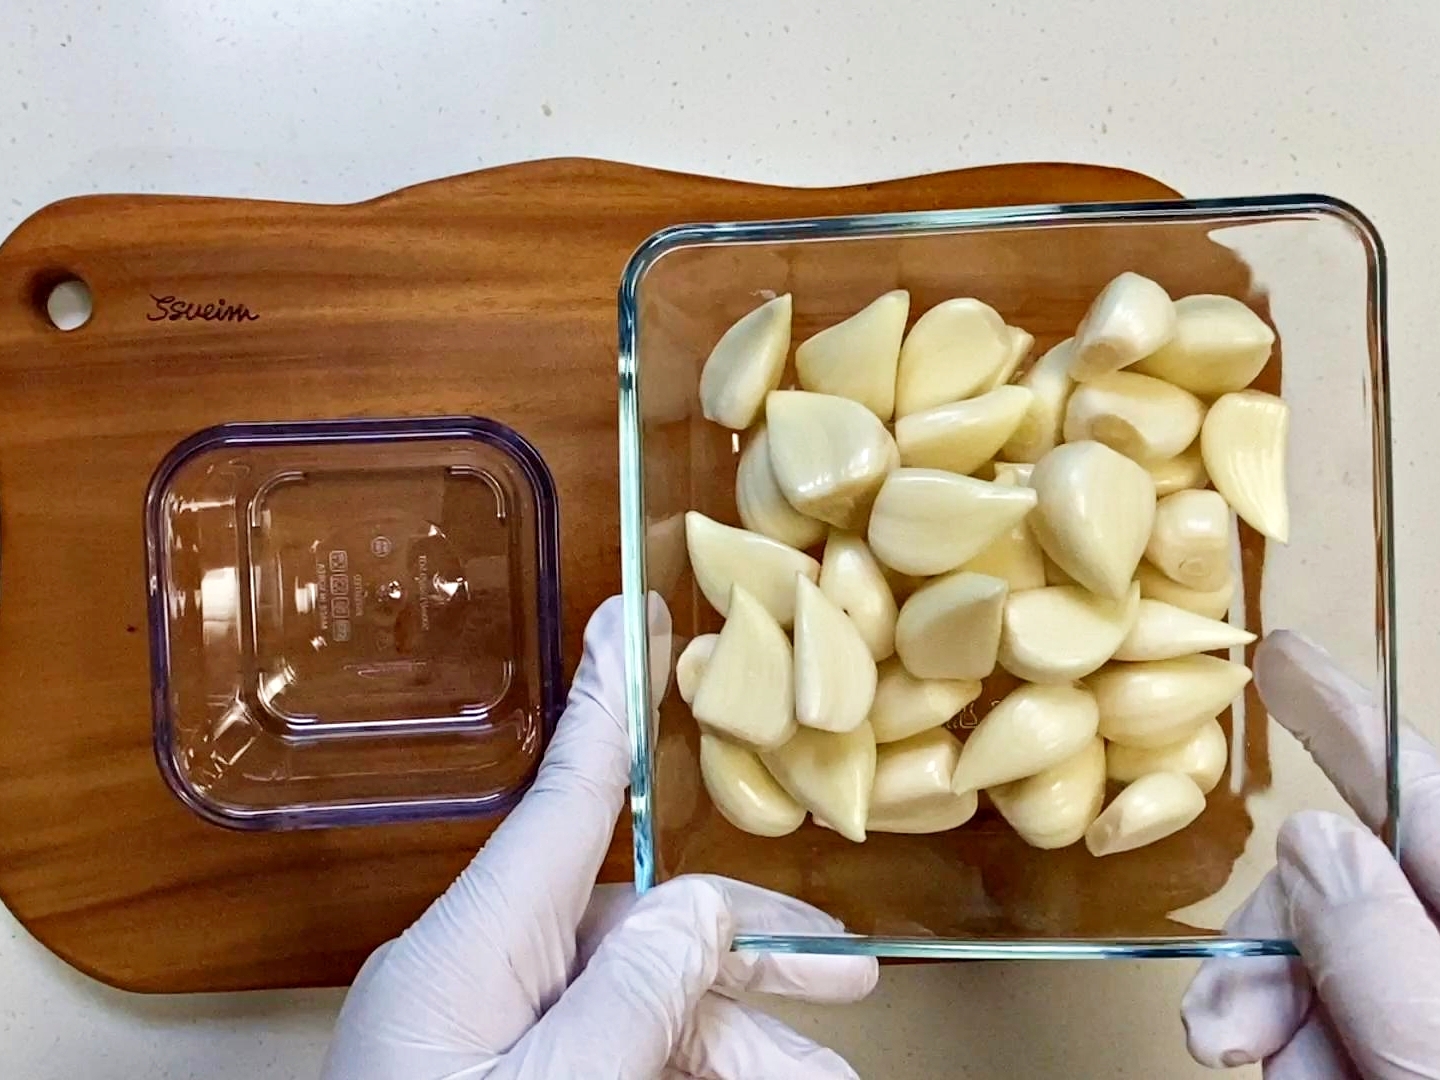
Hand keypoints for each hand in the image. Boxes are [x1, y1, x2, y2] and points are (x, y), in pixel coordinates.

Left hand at [322, 596, 877, 1079]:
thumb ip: (630, 1001)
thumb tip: (705, 910)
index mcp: (464, 956)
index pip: (560, 802)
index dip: (606, 701)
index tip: (632, 614)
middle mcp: (478, 982)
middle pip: (633, 926)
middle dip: (746, 948)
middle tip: (848, 973)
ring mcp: (494, 1042)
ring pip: (642, 1006)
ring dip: (739, 1038)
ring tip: (830, 1079)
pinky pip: (619, 1056)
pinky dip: (693, 1070)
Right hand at [1181, 631, 1439, 1077]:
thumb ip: (1389, 955)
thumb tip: (1320, 841)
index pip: (1430, 795)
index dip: (1350, 719)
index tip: (1283, 657)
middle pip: (1357, 890)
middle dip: (1280, 948)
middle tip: (1226, 1030)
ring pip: (1333, 969)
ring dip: (1286, 1025)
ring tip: (1286, 1079)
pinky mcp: (1418, 1045)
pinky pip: (1340, 1027)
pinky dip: (1308, 1055)